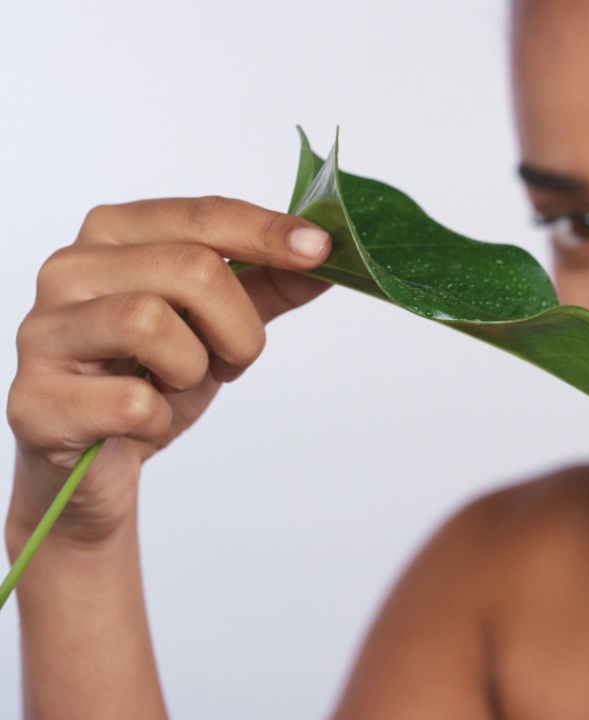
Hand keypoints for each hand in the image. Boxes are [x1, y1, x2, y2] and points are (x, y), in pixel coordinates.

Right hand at [6, 197, 332, 546]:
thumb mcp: (220, 324)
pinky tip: (142, 421)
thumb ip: (269, 285)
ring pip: (151, 323)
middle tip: (230, 358)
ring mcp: (43, 332)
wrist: (96, 464)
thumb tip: (329, 254)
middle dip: (237, 326)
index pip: (202, 216)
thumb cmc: (151, 379)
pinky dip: (158, 418)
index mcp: (115, 235)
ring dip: (193, 369)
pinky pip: (130, 401)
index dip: (267, 232)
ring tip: (176, 385)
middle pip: (191, 268)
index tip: (322, 250)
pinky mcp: (35, 400)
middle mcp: (69, 269)